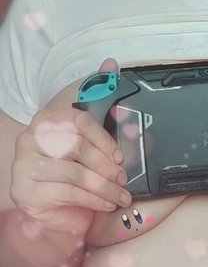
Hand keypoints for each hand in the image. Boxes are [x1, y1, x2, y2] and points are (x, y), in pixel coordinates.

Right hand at [10, 58, 131, 235]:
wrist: (49, 204)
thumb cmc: (71, 165)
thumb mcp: (88, 135)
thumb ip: (101, 97)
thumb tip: (111, 63)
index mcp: (47, 119)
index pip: (78, 120)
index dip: (103, 138)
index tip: (120, 154)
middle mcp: (31, 138)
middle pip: (76, 148)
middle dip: (106, 166)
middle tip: (123, 177)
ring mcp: (25, 165)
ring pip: (75, 174)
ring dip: (104, 187)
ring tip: (120, 194)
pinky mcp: (26, 191)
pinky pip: (67, 194)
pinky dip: (93, 200)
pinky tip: (106, 202)